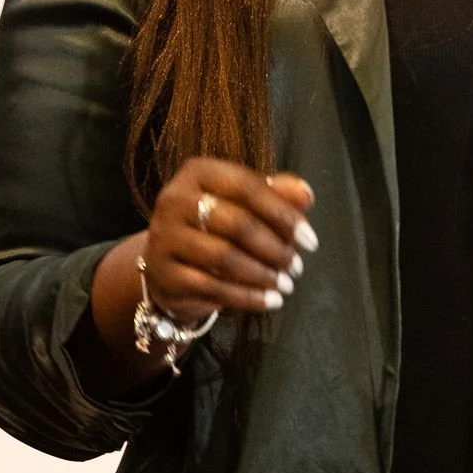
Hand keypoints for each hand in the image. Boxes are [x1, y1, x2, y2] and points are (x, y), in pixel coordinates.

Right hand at [142, 159, 318, 322]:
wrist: (167, 263)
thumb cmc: (213, 226)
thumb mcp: (242, 202)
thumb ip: (275, 194)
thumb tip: (305, 196)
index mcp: (199, 172)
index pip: (248, 187)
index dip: (283, 214)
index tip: (310, 239)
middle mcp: (175, 200)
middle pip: (237, 224)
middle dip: (274, 248)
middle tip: (296, 266)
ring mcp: (164, 237)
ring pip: (224, 258)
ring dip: (262, 275)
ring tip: (286, 284)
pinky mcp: (162, 274)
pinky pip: (212, 288)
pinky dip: (247, 297)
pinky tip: (269, 300)